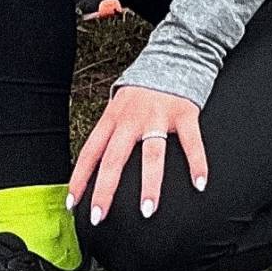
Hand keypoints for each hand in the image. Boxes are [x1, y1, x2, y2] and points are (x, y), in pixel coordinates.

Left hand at [70, 85, 206, 224]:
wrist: (174, 54)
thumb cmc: (144, 87)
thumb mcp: (120, 105)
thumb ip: (111, 130)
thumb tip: (96, 160)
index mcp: (113, 117)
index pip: (91, 151)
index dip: (80, 178)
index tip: (73, 204)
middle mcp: (132, 118)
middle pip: (115, 158)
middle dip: (105, 190)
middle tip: (99, 216)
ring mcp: (158, 115)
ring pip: (151, 154)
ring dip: (149, 185)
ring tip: (147, 210)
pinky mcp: (184, 113)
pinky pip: (190, 142)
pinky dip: (197, 164)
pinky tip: (199, 184)